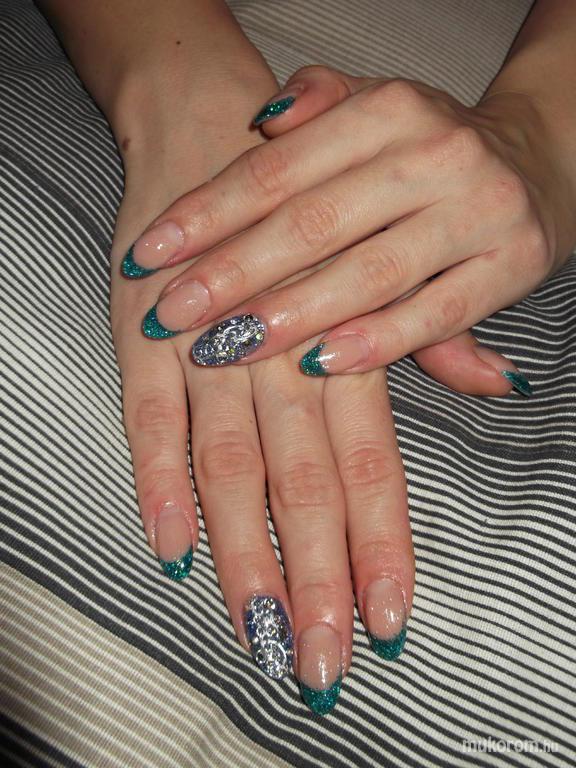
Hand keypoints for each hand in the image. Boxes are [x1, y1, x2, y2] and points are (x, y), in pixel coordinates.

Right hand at [112, 83, 419, 714]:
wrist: (210, 125)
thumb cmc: (307, 211)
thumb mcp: (381, 260)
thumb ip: (434, 338)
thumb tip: (501, 384)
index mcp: (346, 339)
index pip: (372, 463)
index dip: (380, 545)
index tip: (389, 619)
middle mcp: (284, 352)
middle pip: (304, 483)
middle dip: (315, 579)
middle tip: (322, 663)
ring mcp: (209, 343)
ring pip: (231, 464)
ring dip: (244, 554)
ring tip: (258, 632)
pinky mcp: (145, 329)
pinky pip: (149, 416)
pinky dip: (159, 483)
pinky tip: (173, 548)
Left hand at [127, 66, 574, 381]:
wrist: (541, 161)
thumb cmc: (432, 148)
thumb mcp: (377, 109)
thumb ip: (318, 105)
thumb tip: (263, 118)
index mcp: (387, 109)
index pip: (276, 170)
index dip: (206, 214)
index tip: (149, 255)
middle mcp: (432, 153)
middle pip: (312, 224)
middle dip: (231, 275)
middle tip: (173, 315)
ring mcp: (477, 210)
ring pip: (368, 273)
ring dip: (291, 316)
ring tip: (225, 347)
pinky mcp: (512, 264)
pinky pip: (435, 313)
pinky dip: (378, 341)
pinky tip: (321, 364)